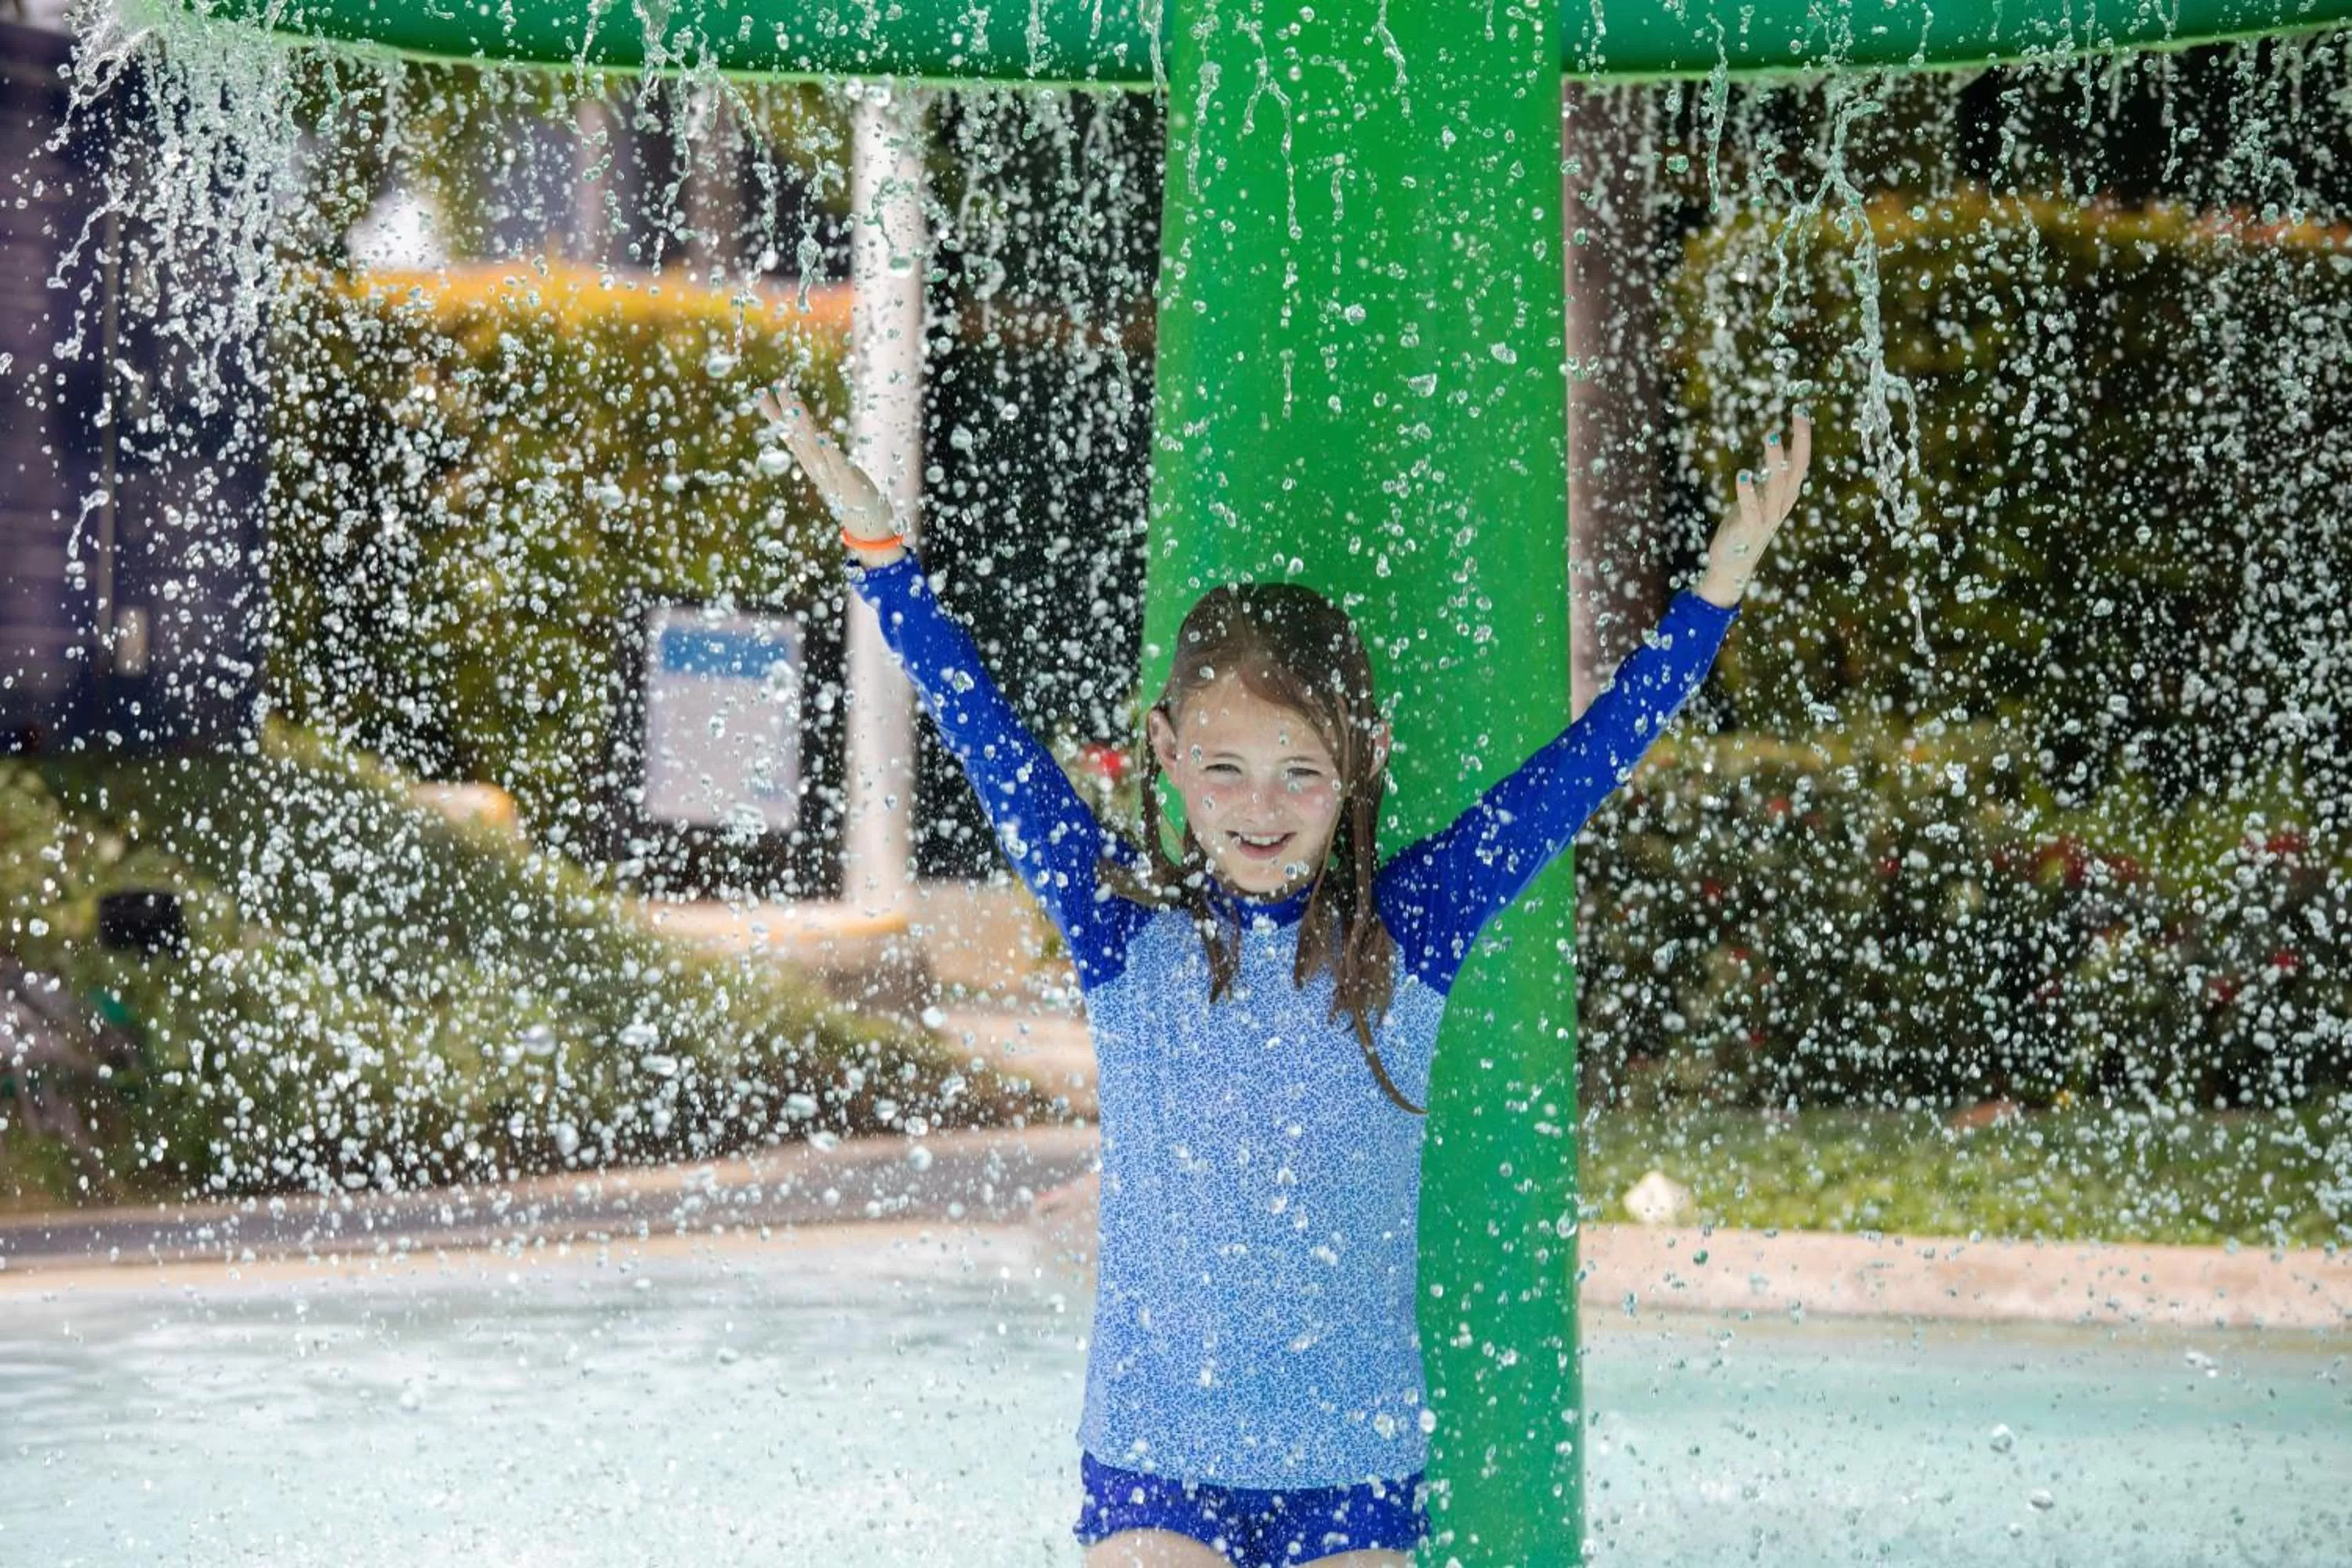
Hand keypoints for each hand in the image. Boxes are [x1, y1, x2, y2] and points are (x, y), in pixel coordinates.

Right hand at [756, 379, 904, 564]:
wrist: (870, 532)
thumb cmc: (854, 500)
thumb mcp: (835, 473)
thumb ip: (824, 457)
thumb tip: (816, 437)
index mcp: (814, 465)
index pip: (791, 436)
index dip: (776, 416)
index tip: (761, 394)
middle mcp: (818, 470)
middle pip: (799, 437)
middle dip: (788, 412)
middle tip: (778, 386)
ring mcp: (832, 477)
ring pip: (815, 448)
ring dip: (805, 426)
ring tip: (796, 402)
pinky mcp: (850, 485)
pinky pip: (838, 466)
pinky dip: (830, 452)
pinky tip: (823, 436)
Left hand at [1697, 409, 1810, 608]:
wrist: (1732, 567)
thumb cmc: (1743, 527)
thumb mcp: (1760, 498)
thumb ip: (1771, 478)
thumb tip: (1781, 450)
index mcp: (1786, 496)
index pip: (1801, 463)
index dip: (1803, 438)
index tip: (1801, 411)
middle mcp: (1782, 506)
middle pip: (1797, 470)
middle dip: (1799, 442)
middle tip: (1798, 415)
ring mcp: (1767, 518)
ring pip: (1777, 486)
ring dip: (1775, 460)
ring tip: (1771, 436)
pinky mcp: (1748, 529)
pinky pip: (1751, 508)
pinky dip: (1747, 490)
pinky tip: (1742, 473)